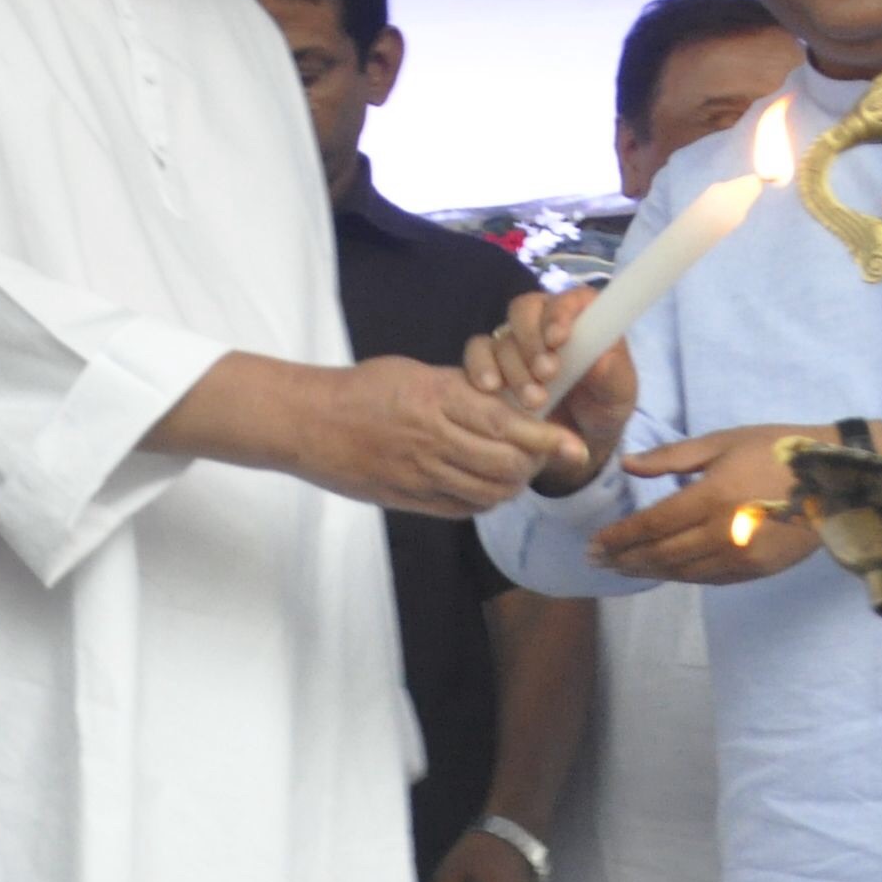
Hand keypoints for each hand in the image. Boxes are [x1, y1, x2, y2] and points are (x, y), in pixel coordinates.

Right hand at [295, 356, 579, 516]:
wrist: (307, 423)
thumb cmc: (361, 389)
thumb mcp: (415, 373)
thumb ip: (460, 389)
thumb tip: (504, 402)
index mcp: (437, 399)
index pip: (506, 424)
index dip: (546, 439)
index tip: (574, 446)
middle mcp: (432, 440)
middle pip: (505, 465)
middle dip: (533, 464)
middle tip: (542, 455)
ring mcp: (419, 474)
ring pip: (488, 492)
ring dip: (512, 485)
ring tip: (516, 472)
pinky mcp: (407, 499)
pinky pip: (461, 508)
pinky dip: (484, 500)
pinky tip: (484, 487)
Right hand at [463, 287, 635, 494]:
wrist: (577, 441)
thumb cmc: (603, 408)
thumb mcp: (619, 396)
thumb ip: (614, 375)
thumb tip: (601, 360)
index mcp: (581, 316)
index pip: (566, 299)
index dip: (558, 314)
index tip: (559, 339)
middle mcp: (544, 322)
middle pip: (525, 310)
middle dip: (532, 342)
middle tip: (547, 374)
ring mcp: (515, 341)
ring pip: (502, 337)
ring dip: (513, 367)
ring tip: (532, 401)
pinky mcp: (491, 363)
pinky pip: (477, 354)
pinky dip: (481, 368)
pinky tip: (491, 388)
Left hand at [589, 425, 833, 584]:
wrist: (837, 479)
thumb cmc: (778, 450)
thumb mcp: (723, 441)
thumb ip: (672, 458)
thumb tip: (628, 466)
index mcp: (712, 497)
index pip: (652, 526)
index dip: (619, 537)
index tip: (594, 544)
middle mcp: (722, 533)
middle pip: (661, 555)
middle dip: (624, 559)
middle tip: (596, 562)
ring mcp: (741, 557)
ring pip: (682, 572)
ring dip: (647, 572)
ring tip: (622, 569)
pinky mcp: (757, 570)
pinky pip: (708, 578)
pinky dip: (680, 576)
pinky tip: (663, 571)